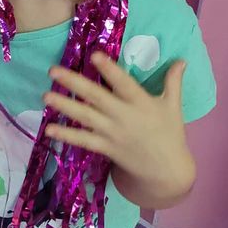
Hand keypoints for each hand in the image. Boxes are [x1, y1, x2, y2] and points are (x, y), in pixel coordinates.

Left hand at [43, 52, 195, 207]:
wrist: (167, 172)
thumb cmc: (170, 133)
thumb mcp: (173, 106)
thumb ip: (173, 81)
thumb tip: (181, 60)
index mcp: (141, 103)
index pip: (123, 83)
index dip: (109, 70)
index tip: (94, 55)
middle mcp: (124, 117)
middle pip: (96, 97)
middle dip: (74, 83)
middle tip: (53, 70)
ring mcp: (112, 133)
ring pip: (85, 117)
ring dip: (64, 106)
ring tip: (45, 95)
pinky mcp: (106, 147)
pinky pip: (83, 141)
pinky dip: (66, 135)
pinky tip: (49, 128)